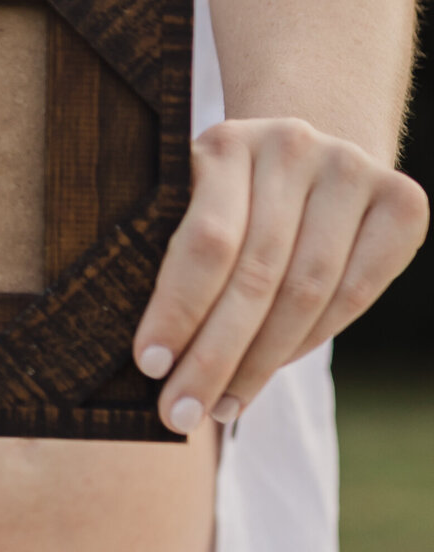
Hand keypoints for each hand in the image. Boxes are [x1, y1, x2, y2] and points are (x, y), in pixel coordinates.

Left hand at [135, 117, 427, 433]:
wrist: (311, 155)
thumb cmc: (231, 196)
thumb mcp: (193, 199)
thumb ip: (173, 250)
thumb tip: (149, 355)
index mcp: (226, 140)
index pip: (206, 240)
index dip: (178, 308)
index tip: (149, 365)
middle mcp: (293, 144)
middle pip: (256, 274)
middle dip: (214, 355)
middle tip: (179, 410)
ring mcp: (352, 168)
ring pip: (306, 291)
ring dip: (260, 362)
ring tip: (221, 406)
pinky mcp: (402, 200)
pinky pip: (354, 293)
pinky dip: (309, 341)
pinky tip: (271, 370)